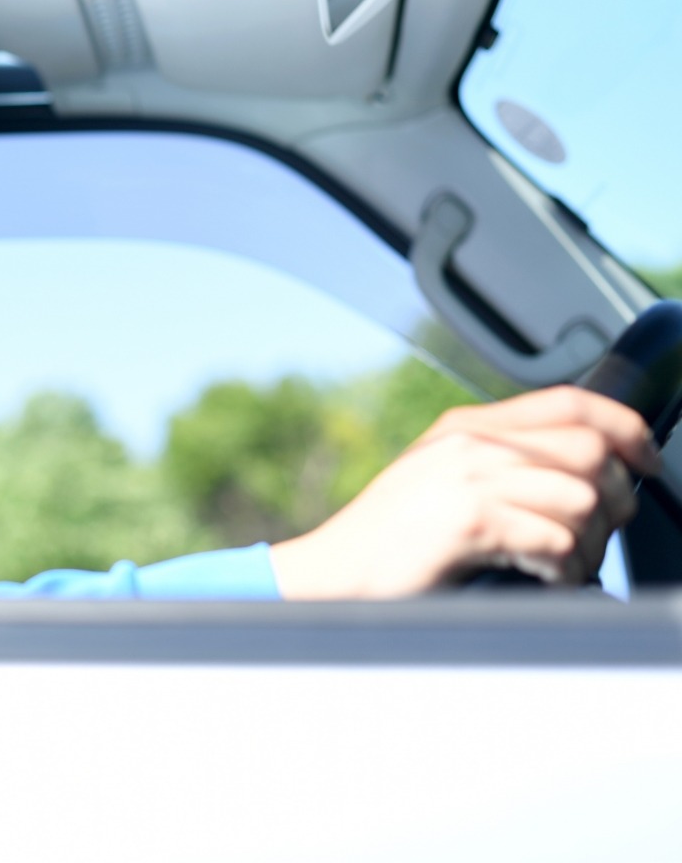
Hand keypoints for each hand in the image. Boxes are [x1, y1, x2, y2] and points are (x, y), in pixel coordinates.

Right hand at [268, 386, 659, 597]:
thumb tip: (585, 475)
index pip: (571, 400)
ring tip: (565, 566)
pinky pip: (555, 540)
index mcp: (466, 426)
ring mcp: (466, 478)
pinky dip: (563, 569)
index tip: (645, 461)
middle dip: (616, 498)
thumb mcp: (441, 482)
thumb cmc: (390, 543)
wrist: (332, 576)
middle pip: (589, 449)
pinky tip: (540, 577)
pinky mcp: (467, 520)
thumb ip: (499, 464)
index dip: (626, 427)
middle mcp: (470, 442)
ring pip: (581, 497)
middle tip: (598, 534)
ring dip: (589, 544)